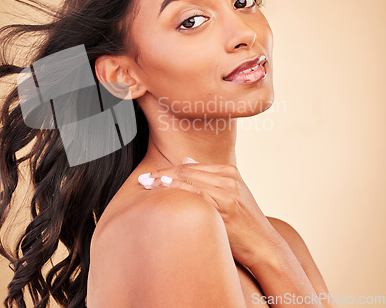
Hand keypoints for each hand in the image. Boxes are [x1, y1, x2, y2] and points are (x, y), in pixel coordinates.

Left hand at [138, 158, 285, 268]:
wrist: (264, 246)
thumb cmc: (243, 224)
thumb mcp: (230, 194)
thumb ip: (208, 178)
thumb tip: (185, 161)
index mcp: (229, 171)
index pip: (189, 166)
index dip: (166, 169)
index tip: (149, 175)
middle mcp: (228, 177)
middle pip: (186, 170)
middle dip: (161, 174)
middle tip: (142, 180)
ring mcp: (228, 191)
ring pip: (188, 179)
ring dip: (163, 180)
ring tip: (146, 184)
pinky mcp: (226, 206)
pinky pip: (195, 193)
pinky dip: (177, 188)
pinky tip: (164, 188)